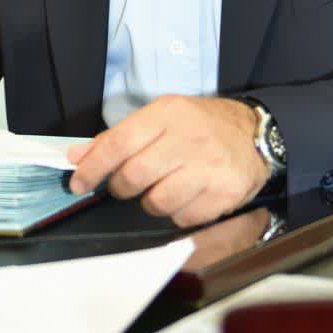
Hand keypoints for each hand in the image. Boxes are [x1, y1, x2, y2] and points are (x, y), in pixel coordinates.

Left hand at [66, 95, 267, 226]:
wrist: (255, 135)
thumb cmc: (201, 126)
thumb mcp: (162, 118)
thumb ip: (118, 137)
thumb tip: (76, 156)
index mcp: (168, 113)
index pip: (119, 142)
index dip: (93, 167)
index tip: (78, 182)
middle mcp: (188, 138)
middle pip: (135, 176)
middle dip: (122, 187)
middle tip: (127, 185)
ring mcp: (208, 167)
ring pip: (157, 202)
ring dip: (152, 201)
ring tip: (164, 187)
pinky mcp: (223, 193)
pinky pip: (183, 218)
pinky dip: (178, 213)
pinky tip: (188, 195)